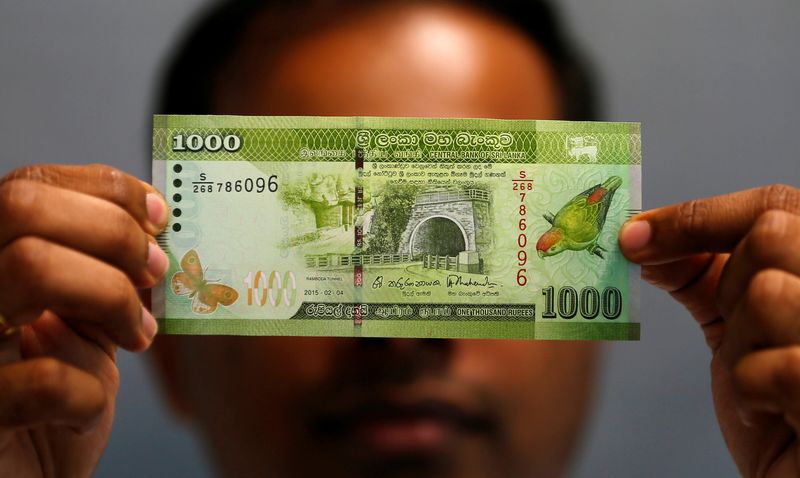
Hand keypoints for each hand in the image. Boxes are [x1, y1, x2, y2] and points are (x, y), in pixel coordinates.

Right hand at [0, 164, 167, 476]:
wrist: (30, 475)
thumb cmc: (58, 399)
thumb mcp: (85, 321)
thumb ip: (103, 271)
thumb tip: (156, 224)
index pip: (30, 184)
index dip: (105, 190)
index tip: (160, 218)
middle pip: (22, 205)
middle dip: (112, 235)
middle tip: (154, 274)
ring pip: (30, 266)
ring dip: (110, 299)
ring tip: (137, 336)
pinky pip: (40, 379)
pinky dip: (87, 393)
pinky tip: (87, 408)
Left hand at [619, 184, 799, 476]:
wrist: (798, 476)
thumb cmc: (776, 405)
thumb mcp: (739, 327)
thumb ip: (704, 276)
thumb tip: (640, 237)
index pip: (775, 205)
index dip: (698, 215)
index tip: (633, 237)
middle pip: (772, 235)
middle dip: (730, 286)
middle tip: (738, 330)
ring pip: (771, 294)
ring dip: (743, 347)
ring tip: (763, 379)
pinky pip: (780, 365)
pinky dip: (754, 392)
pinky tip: (769, 411)